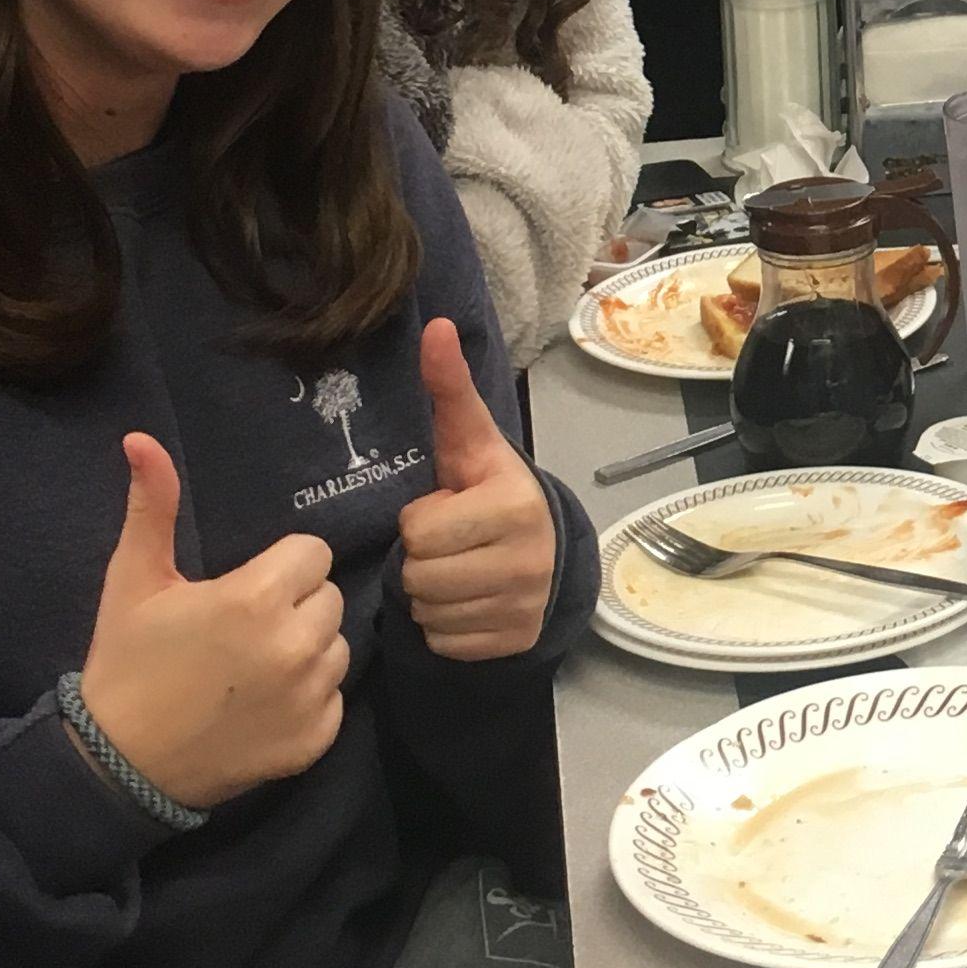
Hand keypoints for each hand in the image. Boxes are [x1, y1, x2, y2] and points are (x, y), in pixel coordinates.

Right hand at [76, 433, 346, 813]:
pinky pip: (334, 698)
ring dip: (307, 649)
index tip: (243, 589)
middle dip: (295, 605)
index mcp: (257, 598)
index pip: (311, 554)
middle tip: (244, 628)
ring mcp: (309, 697)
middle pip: (328, 597)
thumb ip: (152, 506)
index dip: (279, 567)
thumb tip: (141, 438)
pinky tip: (263, 705)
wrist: (118, 764)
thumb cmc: (126, 663)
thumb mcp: (133, 580)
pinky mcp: (316, 739)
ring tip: (254, 666)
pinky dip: (308, 700)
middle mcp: (295, 646)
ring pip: (337, 646)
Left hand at [394, 316, 559, 663]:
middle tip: (449, 544)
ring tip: (457, 571)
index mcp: (513, 505)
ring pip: (428, 612)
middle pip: (419, 576)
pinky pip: (444, 641)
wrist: (547, 553)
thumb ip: (451, 390)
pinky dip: (445, 627)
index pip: (419, 530)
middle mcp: (527, 559)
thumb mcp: (472, 443)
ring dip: (430, 595)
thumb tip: (436, 326)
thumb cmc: (492, 492)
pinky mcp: (515, 641)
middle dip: (422, 559)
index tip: (449, 509)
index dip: (423, 518)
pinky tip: (467, 602)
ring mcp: (524, 605)